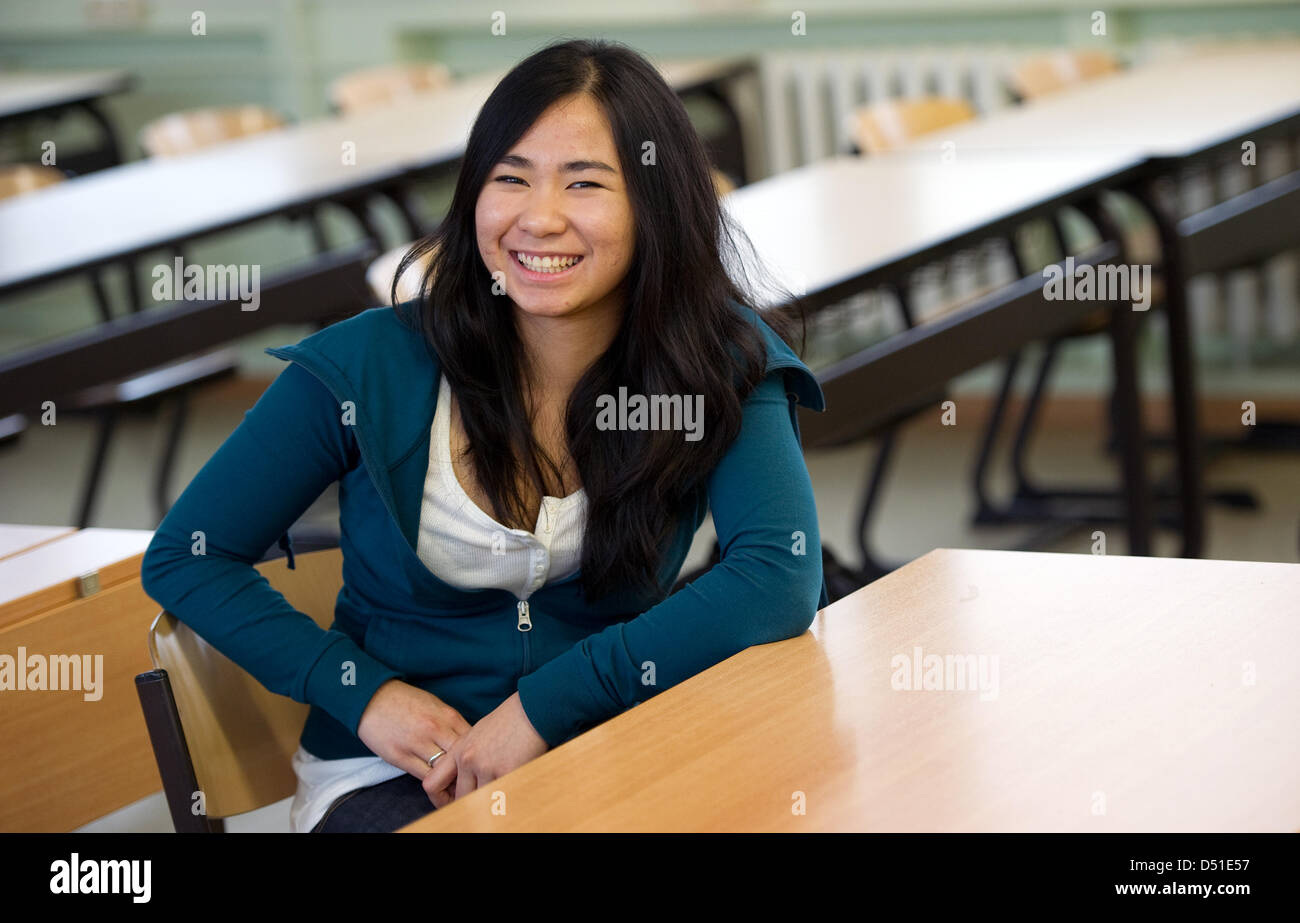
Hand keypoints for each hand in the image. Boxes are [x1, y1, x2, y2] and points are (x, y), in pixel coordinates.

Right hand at [356, 679, 470, 807]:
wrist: (371, 698)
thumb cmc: (406, 702)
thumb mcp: (435, 706)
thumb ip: (452, 725)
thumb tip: (469, 744)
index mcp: (447, 715)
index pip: (473, 742)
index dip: (478, 757)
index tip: (478, 767)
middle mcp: (435, 729)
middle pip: (462, 758)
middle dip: (468, 772)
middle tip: (470, 782)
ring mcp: (417, 743)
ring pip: (444, 771)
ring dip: (452, 782)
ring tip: (455, 789)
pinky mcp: (400, 756)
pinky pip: (425, 776)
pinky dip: (434, 783)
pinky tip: (438, 786)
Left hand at [429, 692, 547, 802]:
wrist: (531, 708)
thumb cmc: (509, 719)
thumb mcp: (478, 734)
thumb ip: (467, 756)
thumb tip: (466, 779)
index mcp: (459, 750)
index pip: (432, 783)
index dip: (440, 799)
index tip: (452, 802)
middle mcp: (468, 759)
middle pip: (459, 798)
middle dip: (469, 806)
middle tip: (481, 806)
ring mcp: (486, 766)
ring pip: (480, 801)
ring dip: (490, 803)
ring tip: (500, 797)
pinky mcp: (506, 772)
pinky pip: (501, 796)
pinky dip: (506, 798)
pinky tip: (513, 789)